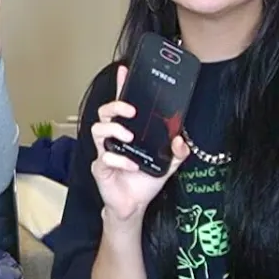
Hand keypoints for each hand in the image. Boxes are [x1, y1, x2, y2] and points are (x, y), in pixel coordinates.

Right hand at [91, 66, 189, 222]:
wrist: (134, 206)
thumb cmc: (144, 181)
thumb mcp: (168, 164)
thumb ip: (177, 151)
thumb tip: (180, 140)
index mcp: (128, 132)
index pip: (122, 105)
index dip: (121, 86)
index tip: (125, 72)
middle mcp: (114, 138)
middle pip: (104, 112)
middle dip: (115, 105)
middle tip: (130, 110)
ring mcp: (104, 151)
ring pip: (98, 130)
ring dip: (114, 129)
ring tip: (129, 137)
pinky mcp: (100, 167)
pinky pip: (105, 157)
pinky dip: (120, 160)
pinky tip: (132, 165)